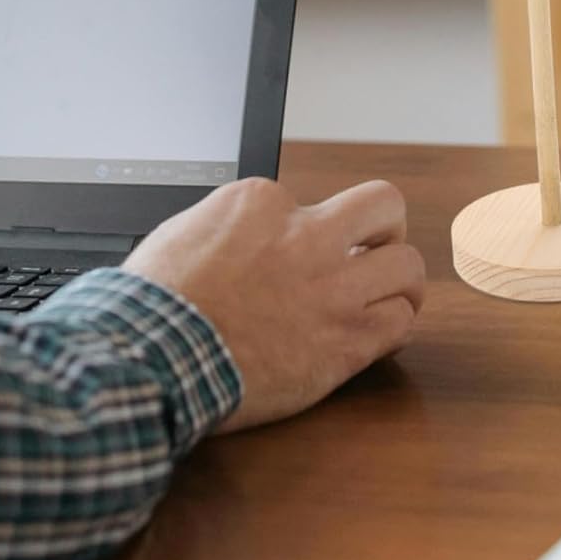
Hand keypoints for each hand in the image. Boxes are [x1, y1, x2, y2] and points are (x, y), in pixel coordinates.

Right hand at [123, 177, 423, 432]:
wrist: (153, 357)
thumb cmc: (154, 304)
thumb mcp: (184, 233)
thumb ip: (230, 227)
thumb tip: (245, 238)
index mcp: (263, 202)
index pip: (311, 202)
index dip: (305, 232)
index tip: (290, 259)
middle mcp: (308, 235)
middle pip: (384, 207)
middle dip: (385, 228)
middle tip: (372, 251)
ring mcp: (333, 288)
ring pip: (408, 266)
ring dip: (399, 282)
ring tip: (386, 297)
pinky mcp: (347, 340)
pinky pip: (401, 322)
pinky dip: (393, 327)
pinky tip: (375, 335)